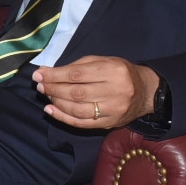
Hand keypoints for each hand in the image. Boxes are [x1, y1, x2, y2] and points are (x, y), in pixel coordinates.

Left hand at [32, 55, 156, 129]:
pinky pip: (82, 123)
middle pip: (76, 92)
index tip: (39, 74)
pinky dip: (63, 117)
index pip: (77, 74)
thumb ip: (78, 66)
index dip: (55, 75)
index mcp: (113, 71)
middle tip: (39, 85)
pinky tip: (51, 110)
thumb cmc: (121, 73)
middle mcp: (115, 91)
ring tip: (45, 94)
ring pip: (77, 109)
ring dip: (56, 102)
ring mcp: (113, 110)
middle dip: (53, 88)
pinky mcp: (110, 123)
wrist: (147, 92)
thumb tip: (48, 72)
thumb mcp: (104, 61)